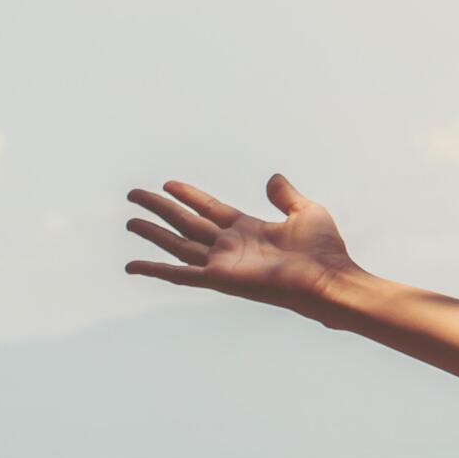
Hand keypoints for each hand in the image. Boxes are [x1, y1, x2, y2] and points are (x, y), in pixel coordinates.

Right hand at [123, 173, 362, 320]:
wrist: (328, 278)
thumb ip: (286, 196)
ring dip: (153, 233)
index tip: (168, 184)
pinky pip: (179, 274)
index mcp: (247, 229)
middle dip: (161, 209)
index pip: (209, 209)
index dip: (189, 196)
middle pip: (186, 223)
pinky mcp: (219, 279)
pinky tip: (131, 265)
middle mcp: (230, 246)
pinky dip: (155, 270)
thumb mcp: (305, 211)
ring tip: (130, 221)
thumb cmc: (323, 251)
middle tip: (135, 195)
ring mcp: (222, 263)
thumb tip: (273, 178)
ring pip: (177, 244)